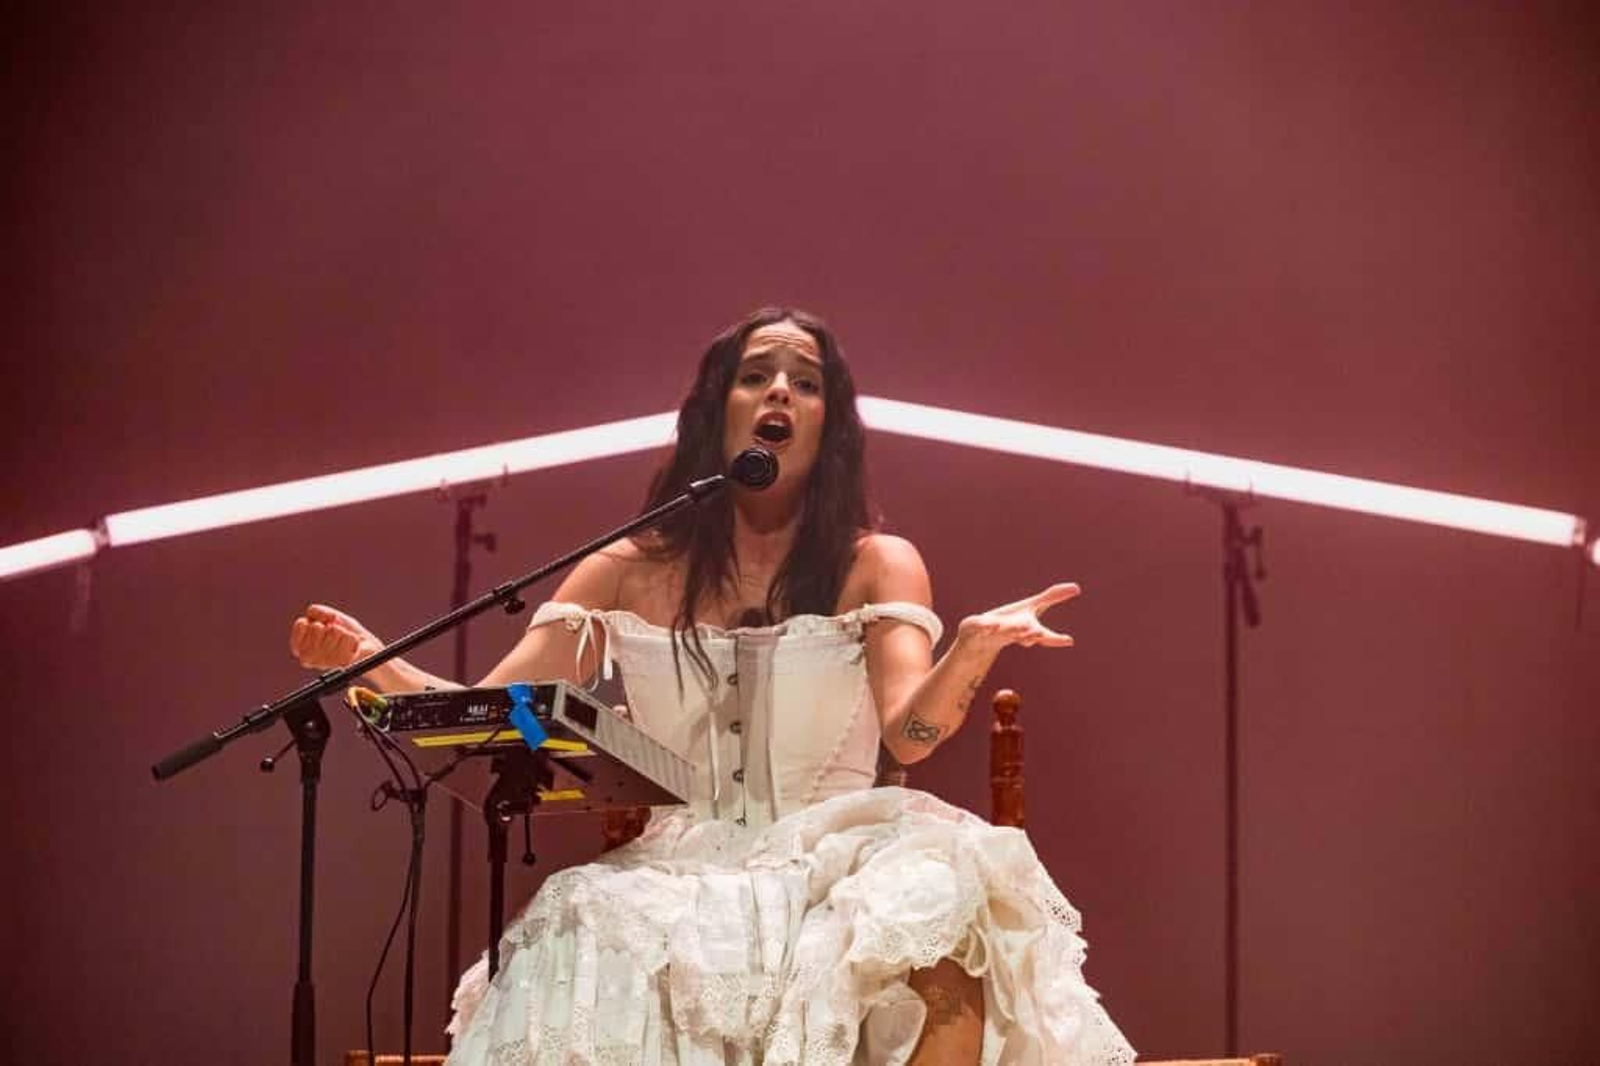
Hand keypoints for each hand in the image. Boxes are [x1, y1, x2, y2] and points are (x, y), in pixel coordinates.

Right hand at [289, 603, 382, 670]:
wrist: (368, 650)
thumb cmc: (347, 633)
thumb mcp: (334, 619)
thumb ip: (322, 613)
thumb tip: (311, 610)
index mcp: (301, 645)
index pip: (301, 625)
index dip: (314, 621)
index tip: (321, 625)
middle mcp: (308, 657)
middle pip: (316, 627)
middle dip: (330, 625)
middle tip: (335, 634)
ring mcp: (323, 662)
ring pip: (333, 631)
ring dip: (343, 632)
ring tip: (345, 640)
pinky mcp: (340, 664)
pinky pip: (347, 638)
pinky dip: (352, 638)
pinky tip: (352, 646)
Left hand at [956, 582, 1079, 653]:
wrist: (980, 638)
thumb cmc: (1010, 622)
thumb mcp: (1032, 607)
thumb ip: (1053, 598)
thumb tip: (1077, 587)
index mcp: (1027, 631)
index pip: (1043, 636)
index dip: (1055, 639)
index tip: (1069, 641)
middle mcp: (1013, 634)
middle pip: (1025, 636)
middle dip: (1032, 635)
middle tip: (1039, 633)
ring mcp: (995, 633)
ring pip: (1004, 633)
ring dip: (1012, 630)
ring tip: (1021, 626)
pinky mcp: (978, 629)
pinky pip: (981, 627)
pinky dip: (985, 627)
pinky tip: (990, 624)